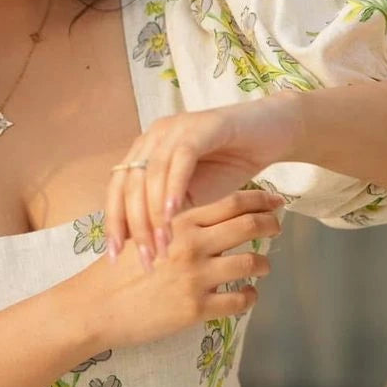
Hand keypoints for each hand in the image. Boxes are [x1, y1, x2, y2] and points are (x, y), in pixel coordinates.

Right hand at [84, 188, 285, 350]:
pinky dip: (250, 297)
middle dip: (270, 224)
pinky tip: (247, 295)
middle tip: (277, 226)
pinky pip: (239, 300)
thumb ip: (171, 222)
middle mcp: (192, 245)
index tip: (274, 200)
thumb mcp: (141, 232)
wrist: (94, 306)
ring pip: (251, 263)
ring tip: (262, 266)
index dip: (259, 199)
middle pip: (248, 226)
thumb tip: (196, 216)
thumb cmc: (112, 269)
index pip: (231, 203)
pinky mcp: (196, 309)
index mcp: (178, 222)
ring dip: (263, 264)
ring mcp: (196, 277)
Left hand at [105, 94, 299, 266]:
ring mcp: (174, 128)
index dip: (114, 222)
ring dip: (154, 213)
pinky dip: (174, 187)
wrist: (273, 134)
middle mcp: (153, 137)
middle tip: (143, 259)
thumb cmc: (231, 165)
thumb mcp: (194, 196)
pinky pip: (180, 159)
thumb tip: (144, 249)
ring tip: (161, 246)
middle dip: (133, 225)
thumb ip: (169, 213)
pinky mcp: (199, 126)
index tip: (113, 256)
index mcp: (145, 152)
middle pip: (129, 184)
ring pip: (152, 174)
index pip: (118, 189)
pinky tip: (174, 215)